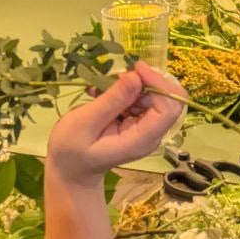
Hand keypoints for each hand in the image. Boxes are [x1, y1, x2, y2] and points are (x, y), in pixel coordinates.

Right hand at [47, 63, 186, 185]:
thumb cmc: (71, 151)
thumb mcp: (84, 123)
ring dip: (131, 84)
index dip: (158, 85)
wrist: (70, 169)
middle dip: (145, 81)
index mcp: (141, 139)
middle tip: (116, 76)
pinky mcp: (138, 121)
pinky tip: (101, 94)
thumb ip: (112, 101)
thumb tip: (136, 76)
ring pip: (154, 94)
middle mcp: (151, 134)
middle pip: (167, 99)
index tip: (136, 69)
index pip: (168, 109)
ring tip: (101, 88)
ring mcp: (146, 128)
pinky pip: (141, 98)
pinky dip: (124, 90)